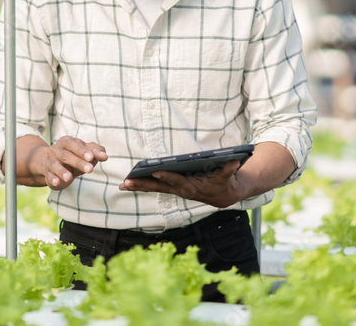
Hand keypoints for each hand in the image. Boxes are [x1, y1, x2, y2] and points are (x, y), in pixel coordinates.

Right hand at [21, 135, 107, 189]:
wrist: (54, 165)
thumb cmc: (75, 156)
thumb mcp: (85, 152)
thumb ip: (96, 152)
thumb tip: (105, 156)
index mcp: (66, 142)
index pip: (74, 144)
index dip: (82, 150)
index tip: (92, 157)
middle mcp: (56, 150)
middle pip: (66, 155)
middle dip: (78, 162)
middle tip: (90, 169)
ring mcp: (50, 162)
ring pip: (55, 166)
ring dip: (62, 172)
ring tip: (69, 178)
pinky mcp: (47, 174)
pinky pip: (49, 176)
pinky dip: (52, 179)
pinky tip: (57, 182)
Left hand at [118, 159, 245, 207]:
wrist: (223, 195)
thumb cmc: (224, 182)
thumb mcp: (228, 175)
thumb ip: (229, 168)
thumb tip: (234, 161)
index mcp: (192, 186)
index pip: (177, 181)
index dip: (167, 176)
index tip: (155, 171)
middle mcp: (181, 190)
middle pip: (159, 187)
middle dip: (143, 184)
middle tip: (127, 182)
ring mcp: (175, 190)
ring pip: (154, 189)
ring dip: (138, 187)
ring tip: (122, 185)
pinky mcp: (172, 189)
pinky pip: (154, 188)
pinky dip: (141, 187)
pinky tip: (129, 185)